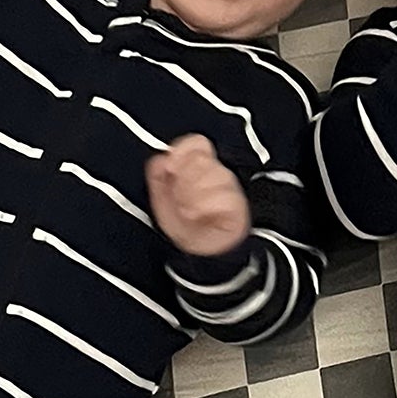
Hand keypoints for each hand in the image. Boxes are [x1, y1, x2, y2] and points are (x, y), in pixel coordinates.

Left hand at [146, 135, 250, 257]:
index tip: (170, 168)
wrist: (202, 254)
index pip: (197, 143)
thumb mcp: (162, 201)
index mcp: (198, 168)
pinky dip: (207, 207)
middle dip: (184, 181)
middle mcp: (216, 173)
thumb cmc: (186, 227)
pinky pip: (224, 196)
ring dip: (194, 196)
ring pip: (215, 175)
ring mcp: (229, 188)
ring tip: (188, 211)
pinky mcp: (238, 204)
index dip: (183, 151)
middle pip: (202, 160)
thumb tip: (160, 159)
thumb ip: (158, 177)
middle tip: (179, 199)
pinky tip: (200, 216)